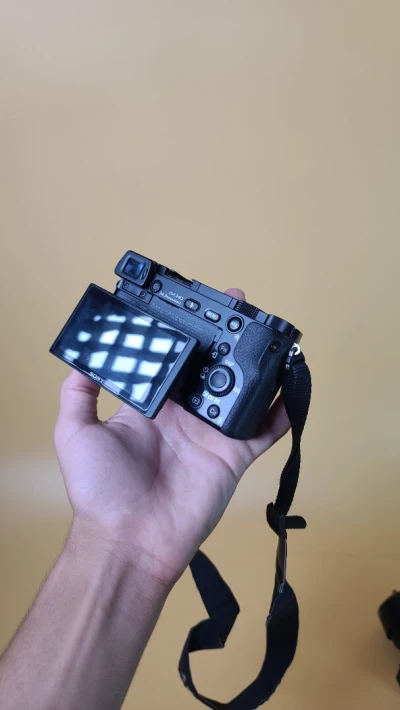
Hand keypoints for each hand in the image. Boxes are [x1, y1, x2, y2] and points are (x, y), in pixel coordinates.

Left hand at [54, 289, 289, 584]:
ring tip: (267, 333)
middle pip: (210, 369)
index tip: (192, 306)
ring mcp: (212, 434)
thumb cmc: (99, 489)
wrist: (129, 541)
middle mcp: (184, 415)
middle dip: (224, 339)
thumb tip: (81, 354)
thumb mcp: (75, 433)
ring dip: (255, 366)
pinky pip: (264, 430)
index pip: (171, 361)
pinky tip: (292, 383)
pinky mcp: (234, 455)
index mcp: (151, 406)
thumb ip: (79, 392)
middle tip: (239, 306)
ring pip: (240, 392)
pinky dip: (281, 410)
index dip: (183, 335)